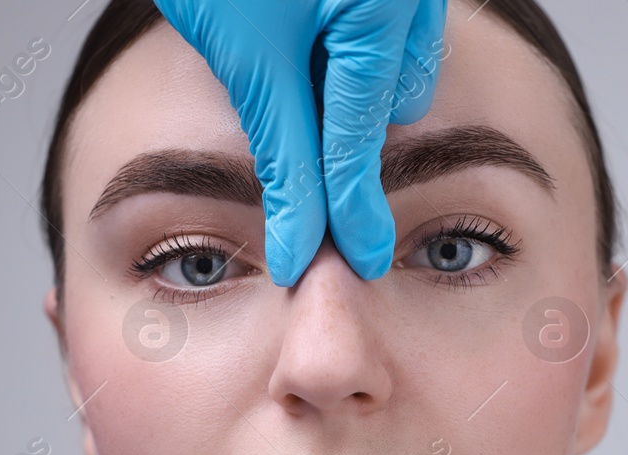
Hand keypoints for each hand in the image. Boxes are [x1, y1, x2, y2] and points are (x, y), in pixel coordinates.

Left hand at [152, 0, 449, 284]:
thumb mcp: (243, 50)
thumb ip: (282, 149)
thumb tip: (301, 240)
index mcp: (380, 8)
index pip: (363, 135)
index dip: (352, 205)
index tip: (356, 258)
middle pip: (384, 97)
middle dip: (342, 133)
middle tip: (295, 154)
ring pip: (383, 59)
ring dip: (341, 91)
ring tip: (284, 83)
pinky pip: (374, 24)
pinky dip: (339, 51)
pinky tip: (292, 43)